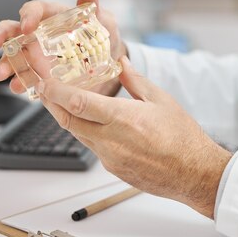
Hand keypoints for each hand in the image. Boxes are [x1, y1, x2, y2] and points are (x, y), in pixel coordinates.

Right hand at [0, 0, 126, 96]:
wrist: (110, 64)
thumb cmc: (104, 37)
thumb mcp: (104, 23)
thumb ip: (96, 11)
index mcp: (54, 18)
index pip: (35, 10)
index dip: (28, 15)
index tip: (27, 26)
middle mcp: (40, 35)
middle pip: (13, 30)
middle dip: (0, 34)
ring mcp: (37, 55)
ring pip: (13, 55)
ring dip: (5, 63)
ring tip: (2, 75)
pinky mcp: (40, 73)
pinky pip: (25, 76)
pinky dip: (19, 82)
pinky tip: (18, 87)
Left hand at [38, 56, 232, 218]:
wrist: (193, 174)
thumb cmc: (183, 138)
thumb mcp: (161, 100)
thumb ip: (135, 81)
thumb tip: (121, 62)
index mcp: (122, 118)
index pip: (77, 103)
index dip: (55, 92)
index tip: (43, 82)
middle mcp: (111, 140)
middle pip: (69, 121)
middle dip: (53, 105)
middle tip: (45, 91)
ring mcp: (110, 158)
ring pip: (80, 135)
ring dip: (71, 119)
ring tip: (67, 104)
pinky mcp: (113, 169)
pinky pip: (94, 148)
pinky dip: (89, 133)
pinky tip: (96, 125)